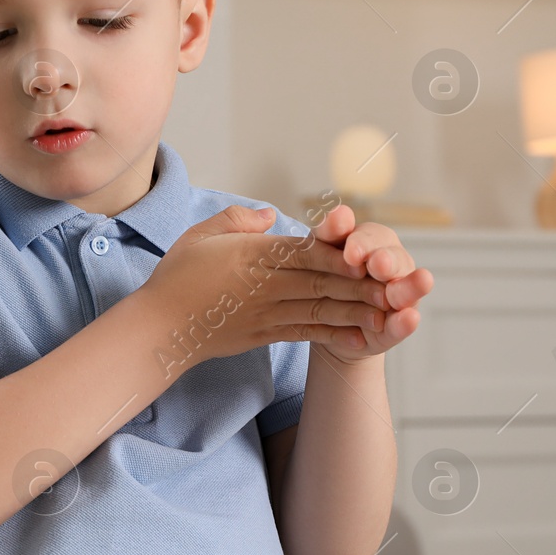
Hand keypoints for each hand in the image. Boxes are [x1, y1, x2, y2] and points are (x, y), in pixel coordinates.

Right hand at [140, 205, 390, 367]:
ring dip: (356, 311)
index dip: (337, 253)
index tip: (367, 254)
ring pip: (319, 310)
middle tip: (395, 285)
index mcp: (252, 256)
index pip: (303, 252)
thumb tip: (272, 215)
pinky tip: (360, 339)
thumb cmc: (178, 276)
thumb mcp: (202, 234)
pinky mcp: (265, 335)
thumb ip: (238, 220)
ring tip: (389, 313)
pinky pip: (305, 334)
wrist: (160, 328)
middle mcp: (264, 286)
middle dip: (360, 284)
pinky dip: (334, 336)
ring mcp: (266, 313)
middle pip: (320, 282)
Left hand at [308, 204, 433, 364]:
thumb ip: (328, 234)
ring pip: (405, 289)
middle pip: (392, 259)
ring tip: (415, 285)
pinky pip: (401, 325)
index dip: (362, 242)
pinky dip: (405, 323)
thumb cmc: (321, 276)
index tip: (350, 252)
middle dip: (386, 261)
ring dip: (409, 287)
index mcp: (369, 242)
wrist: (319, 323)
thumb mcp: (317, 254)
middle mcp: (389, 265)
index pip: (369, 236)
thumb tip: (335, 213)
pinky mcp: (394, 327)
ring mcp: (396, 297)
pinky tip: (409, 318)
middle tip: (378, 265)